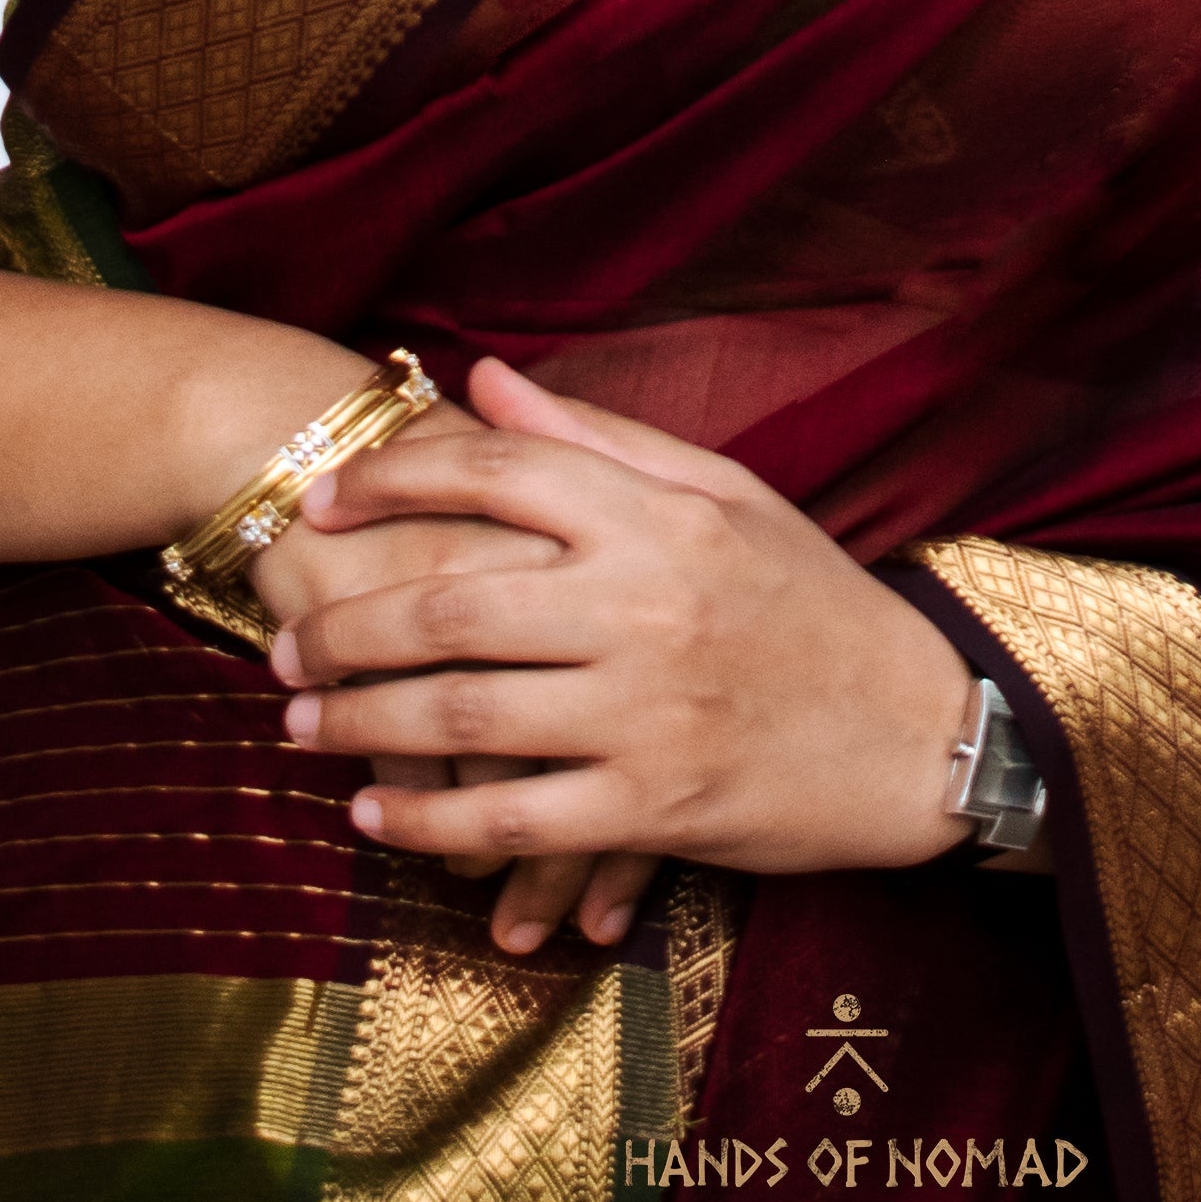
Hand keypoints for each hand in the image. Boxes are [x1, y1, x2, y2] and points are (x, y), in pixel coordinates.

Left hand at [272, 355, 977, 909]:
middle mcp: (643, 604)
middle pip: (449, 602)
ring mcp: (645, 711)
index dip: (391, 479)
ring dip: (360, 723)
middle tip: (282, 642)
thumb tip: (483, 377)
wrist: (918, 731)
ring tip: (301, 725)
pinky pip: (511, 820)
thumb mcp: (725, 493)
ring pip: (461, 716)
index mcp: (657, 515)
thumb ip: (598, 438)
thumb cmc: (811, 600)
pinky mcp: (653, 808)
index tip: (322, 500)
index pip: (495, 470)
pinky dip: (430, 824)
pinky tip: (377, 821)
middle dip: (344, 624)